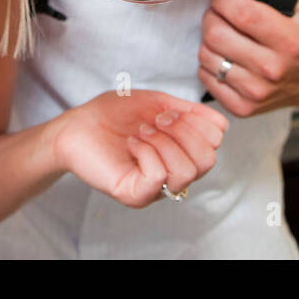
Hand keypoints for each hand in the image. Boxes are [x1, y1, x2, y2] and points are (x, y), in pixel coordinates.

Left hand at [51, 91, 228, 206]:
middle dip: (183, 131)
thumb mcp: (156, 103)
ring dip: (164, 142)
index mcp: (181, 151)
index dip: (197, 121)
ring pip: (187, 172)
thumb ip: (189, 111)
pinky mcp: (135, 195)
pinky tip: (132, 144)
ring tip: (142, 133)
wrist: (76, 125)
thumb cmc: (112, 114)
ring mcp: (155, 187)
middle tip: (156, 121)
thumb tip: (221, 121)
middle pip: (208, 160)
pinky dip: (147, 152)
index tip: (168, 111)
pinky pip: (158, 177)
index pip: (214, 143)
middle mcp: (173, 173)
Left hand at [196, 0, 298, 116]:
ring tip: (222, 33)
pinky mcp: (242, 107)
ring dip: (208, 39)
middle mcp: (273, 69)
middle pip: (216, 33)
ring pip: (207, 54)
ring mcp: (256, 91)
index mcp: (290, 42)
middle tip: (218, 11)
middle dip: (212, 15)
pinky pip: (206, 76)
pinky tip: (223, 55)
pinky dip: (209, 62)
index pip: (242, 13)